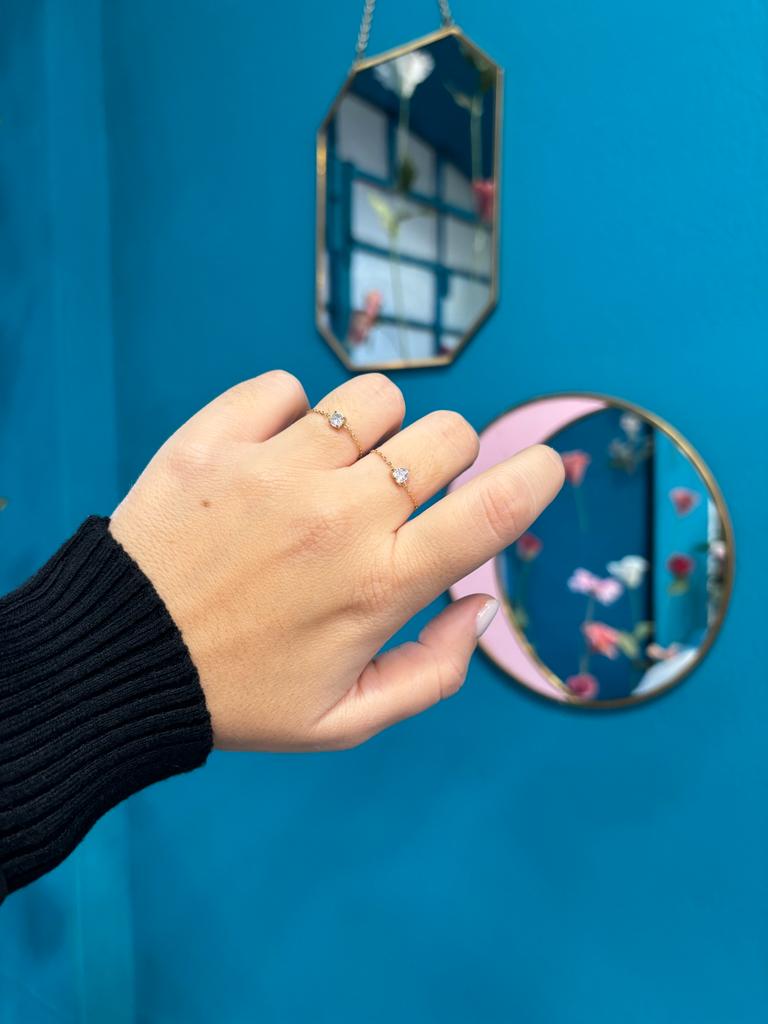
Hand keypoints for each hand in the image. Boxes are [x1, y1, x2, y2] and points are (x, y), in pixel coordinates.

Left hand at [109, 372, 562, 750]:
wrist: (117, 659)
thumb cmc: (239, 693)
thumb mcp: (345, 719)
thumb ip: (434, 672)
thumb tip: (480, 607)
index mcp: (381, 584)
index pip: (493, 509)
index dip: (535, 476)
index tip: (541, 466)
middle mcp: (339, 516)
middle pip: (445, 433)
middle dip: (447, 455)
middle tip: (405, 489)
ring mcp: (276, 470)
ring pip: (373, 397)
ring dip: (373, 429)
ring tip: (335, 468)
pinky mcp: (215, 440)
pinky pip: (285, 388)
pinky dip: (289, 414)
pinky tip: (271, 457)